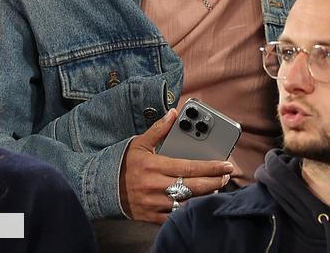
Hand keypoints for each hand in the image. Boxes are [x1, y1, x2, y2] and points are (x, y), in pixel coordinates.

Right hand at [119, 109, 233, 223]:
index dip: (211, 166)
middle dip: (215, 181)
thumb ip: (159, 129)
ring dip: (205, 196)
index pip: (190, 167)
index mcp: (154, 166)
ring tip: (217, 187)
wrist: (102, 188)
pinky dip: (189, 211)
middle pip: (193, 186)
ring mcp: (154, 203)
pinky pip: (175, 216)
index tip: (226, 164)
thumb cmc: (125, 164)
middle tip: (226, 176)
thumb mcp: (140, 143)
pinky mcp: (151, 216)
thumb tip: (174, 113)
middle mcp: (155, 186)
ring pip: (187, 203)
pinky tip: (199, 203)